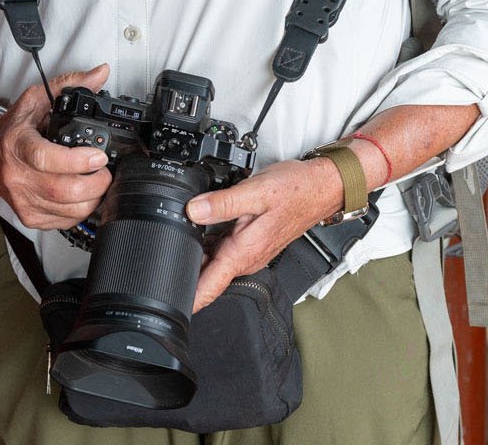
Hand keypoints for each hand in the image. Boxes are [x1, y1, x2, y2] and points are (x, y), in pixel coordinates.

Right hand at [0, 64, 112, 229]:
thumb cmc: (12, 128)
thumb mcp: (35, 100)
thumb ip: (69, 84)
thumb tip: (100, 73)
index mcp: (16, 144)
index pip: (45, 158)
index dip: (76, 161)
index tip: (98, 155)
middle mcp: (16, 175)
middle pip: (61, 191)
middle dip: (94, 184)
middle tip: (105, 172)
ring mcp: (21, 200)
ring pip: (65, 210)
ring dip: (92, 199)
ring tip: (98, 182)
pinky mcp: (28, 216)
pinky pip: (62, 222)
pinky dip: (81, 211)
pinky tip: (84, 196)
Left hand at [184, 158, 343, 311]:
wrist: (320, 188)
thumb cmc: (296, 190)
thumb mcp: (255, 191)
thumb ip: (222, 202)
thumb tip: (193, 210)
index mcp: (244, 252)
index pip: (211, 286)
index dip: (189, 298)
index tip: (171, 300)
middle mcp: (246, 258)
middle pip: (207, 274)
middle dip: (186, 269)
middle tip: (167, 251)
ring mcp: (249, 252)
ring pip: (214, 261)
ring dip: (198, 253)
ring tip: (183, 234)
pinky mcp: (250, 243)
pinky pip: (223, 249)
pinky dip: (210, 242)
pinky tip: (203, 225)